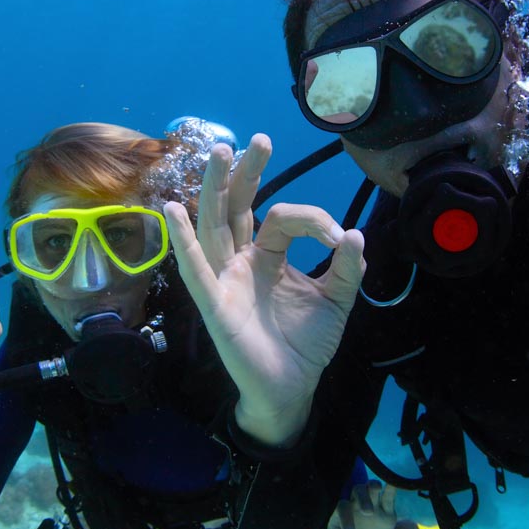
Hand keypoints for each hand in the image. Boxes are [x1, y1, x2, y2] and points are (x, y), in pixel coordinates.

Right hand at [164, 133, 364, 446]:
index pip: (280, 217)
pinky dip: (183, 242)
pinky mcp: (215, 305)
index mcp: (267, 255)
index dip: (312, 219)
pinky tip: (174, 212)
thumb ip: (347, 268)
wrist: (293, 389)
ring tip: (218, 153)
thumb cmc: (306, 344)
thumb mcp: (337, 300)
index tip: (338, 237)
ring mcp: (224, 280)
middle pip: (235, 207)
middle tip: (259, 139)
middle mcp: (240, 261)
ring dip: (213, 189)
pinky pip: (196, 272)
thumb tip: (354, 233)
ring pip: (213, 226)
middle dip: (245, 172)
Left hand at [324, 482, 396, 528]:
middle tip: (368, 512)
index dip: (346, 518)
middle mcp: (356, 504)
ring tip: (378, 489)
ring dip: (374, 486)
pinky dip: (392, 490)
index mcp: (342, 512)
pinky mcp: (387, 512)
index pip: (343, 507)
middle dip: (363, 498)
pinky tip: (394, 484)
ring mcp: (373, 506)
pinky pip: (389, 498)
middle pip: (358, 490)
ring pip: (372, 488)